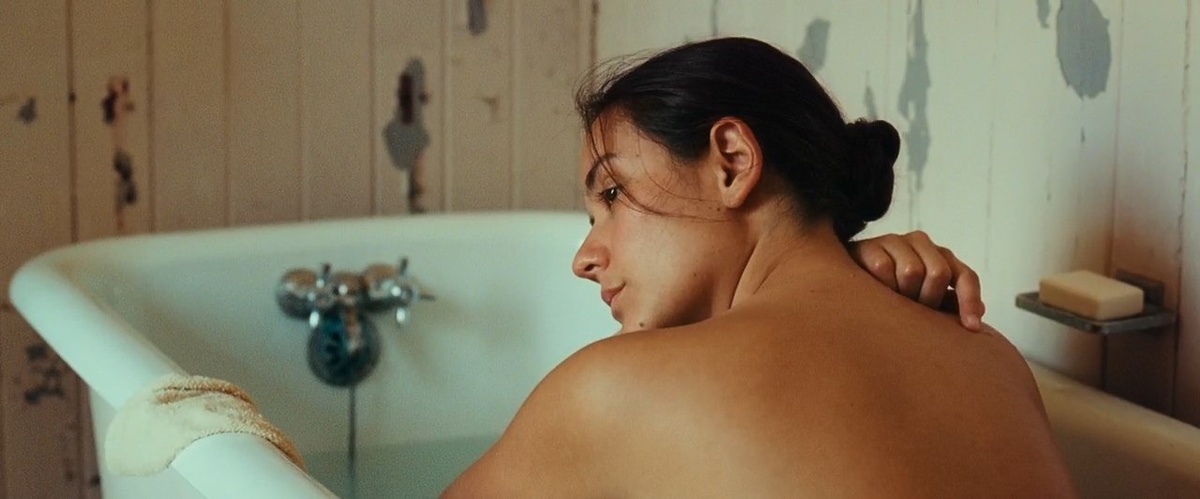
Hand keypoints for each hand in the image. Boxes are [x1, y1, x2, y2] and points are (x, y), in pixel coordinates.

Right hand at [849, 231, 984, 330]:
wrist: (846, 282)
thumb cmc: (891, 294)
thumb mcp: (923, 301)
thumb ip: (948, 306)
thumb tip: (977, 316)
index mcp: (939, 256)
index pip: (965, 276)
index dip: (970, 301)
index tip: (972, 328)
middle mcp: (921, 242)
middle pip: (939, 273)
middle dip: (928, 299)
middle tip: (913, 311)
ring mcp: (894, 241)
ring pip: (912, 271)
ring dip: (903, 294)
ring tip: (892, 303)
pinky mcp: (869, 246)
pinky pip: (884, 269)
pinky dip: (881, 286)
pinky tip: (874, 293)